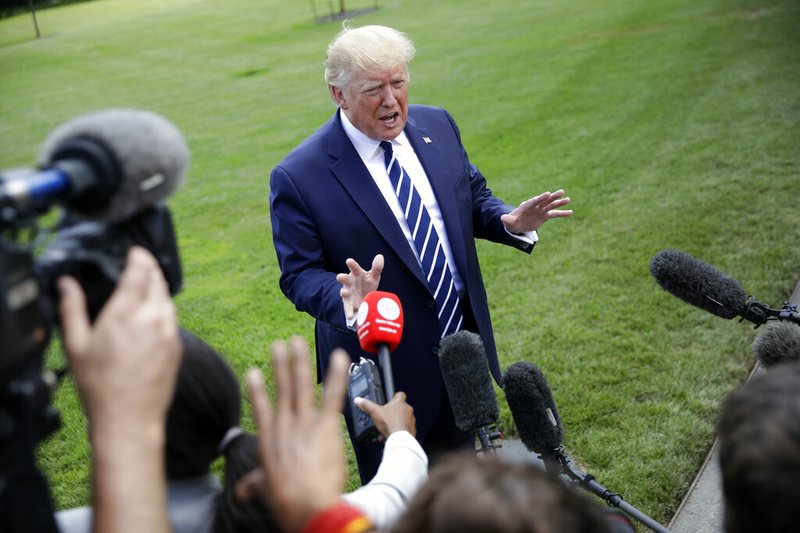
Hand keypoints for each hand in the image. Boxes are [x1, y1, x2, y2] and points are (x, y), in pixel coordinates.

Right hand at [58, 246, 179, 532]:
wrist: (130, 418)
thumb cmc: (100, 386)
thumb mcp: (76, 345)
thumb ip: (72, 309)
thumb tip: (66, 284)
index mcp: (126, 312)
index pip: (141, 270)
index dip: (139, 256)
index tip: (135, 251)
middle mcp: (153, 317)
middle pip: (159, 280)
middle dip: (151, 269)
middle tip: (141, 264)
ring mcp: (169, 332)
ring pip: (168, 299)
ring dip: (159, 289)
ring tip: (147, 287)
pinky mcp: (178, 347)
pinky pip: (173, 319)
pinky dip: (164, 310)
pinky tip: (153, 317)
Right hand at [244, 337, 349, 531]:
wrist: (306, 505)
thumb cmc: (286, 501)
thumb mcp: (264, 489)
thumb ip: (254, 483)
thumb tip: (242, 490)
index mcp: (269, 439)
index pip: (261, 408)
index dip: (257, 389)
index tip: (253, 371)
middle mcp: (284, 425)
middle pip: (282, 389)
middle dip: (281, 364)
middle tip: (280, 344)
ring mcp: (304, 422)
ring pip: (302, 385)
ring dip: (300, 361)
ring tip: (297, 341)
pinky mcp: (325, 424)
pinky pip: (332, 394)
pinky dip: (337, 374)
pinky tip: (341, 356)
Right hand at [336, 254, 383, 321]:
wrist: (365, 299)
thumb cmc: (367, 284)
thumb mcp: (373, 276)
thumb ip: (376, 268)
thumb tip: (380, 256)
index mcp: (356, 273)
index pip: (354, 268)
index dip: (351, 264)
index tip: (349, 261)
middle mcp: (350, 282)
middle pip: (344, 279)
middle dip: (342, 277)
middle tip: (340, 276)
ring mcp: (348, 293)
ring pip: (344, 292)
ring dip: (344, 292)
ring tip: (345, 293)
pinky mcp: (348, 304)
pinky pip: (348, 308)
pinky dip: (349, 312)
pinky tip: (350, 316)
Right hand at [355, 391, 416, 438]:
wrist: (400, 438)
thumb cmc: (390, 423)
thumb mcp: (375, 412)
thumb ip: (367, 405)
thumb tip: (359, 400)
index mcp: (399, 402)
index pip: (400, 394)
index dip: (394, 397)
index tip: (389, 401)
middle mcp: (407, 409)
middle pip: (400, 407)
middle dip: (392, 412)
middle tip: (385, 417)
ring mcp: (411, 419)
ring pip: (402, 419)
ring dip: (396, 422)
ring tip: (386, 428)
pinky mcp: (412, 429)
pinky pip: (405, 428)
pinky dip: (398, 430)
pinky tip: (391, 434)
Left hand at [500, 189, 572, 232]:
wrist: (517, 224)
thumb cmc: (511, 222)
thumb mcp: (508, 221)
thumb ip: (507, 219)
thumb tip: (503, 218)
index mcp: (526, 206)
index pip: (534, 201)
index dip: (541, 198)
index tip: (547, 194)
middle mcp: (535, 206)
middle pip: (545, 200)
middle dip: (552, 197)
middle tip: (561, 192)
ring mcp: (541, 210)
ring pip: (551, 205)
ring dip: (559, 203)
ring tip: (568, 199)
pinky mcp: (545, 216)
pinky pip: (554, 214)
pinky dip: (562, 213)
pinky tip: (570, 212)